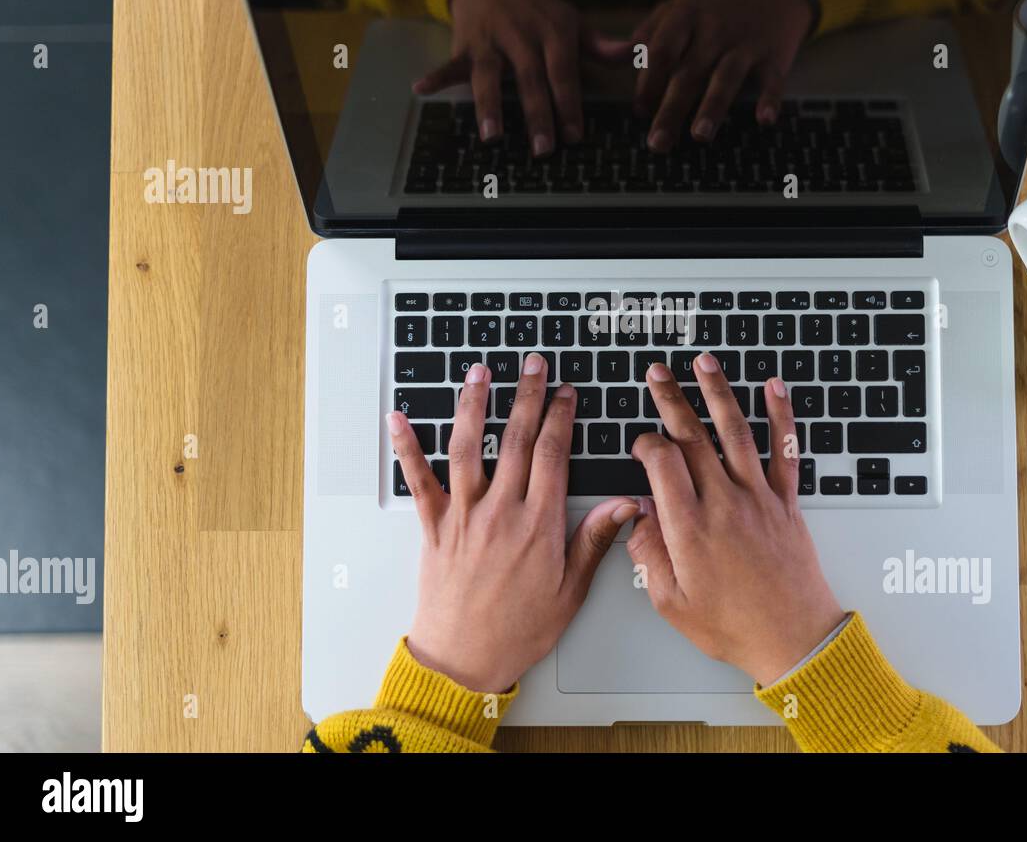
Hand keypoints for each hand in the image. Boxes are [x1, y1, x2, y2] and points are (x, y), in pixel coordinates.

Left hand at [386, 354, 638, 692]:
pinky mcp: (434, 528)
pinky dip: (407, 448)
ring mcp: (464, 516)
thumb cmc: (518, 632)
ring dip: (474, 405)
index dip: (562, 417)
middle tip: (534, 365)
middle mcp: (501, 512)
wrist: (462, 661)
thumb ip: (594, 541)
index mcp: (539, 525)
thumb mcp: (571, 591)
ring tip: (480, 372)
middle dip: (528, 396)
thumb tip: (626, 504)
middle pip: (517, 439)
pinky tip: (400, 419)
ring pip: (469, 447)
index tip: (567, 393)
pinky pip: (418, 481)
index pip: (554, 454)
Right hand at [413, 0, 615, 154]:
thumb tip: (635, 56)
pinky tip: (421, 89)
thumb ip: (601, 46)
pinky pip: (450, 62)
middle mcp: (522, 35)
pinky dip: (436, 75)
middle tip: (543, 149)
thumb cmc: (539, 10)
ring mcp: (491, 40)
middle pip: (530, 79)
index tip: (574, 136)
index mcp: (553, 32)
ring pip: (489, 75)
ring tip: (492, 135)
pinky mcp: (465, 43)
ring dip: (489, 105)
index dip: (568, 104)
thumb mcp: (572, 22)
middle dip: (536, 114)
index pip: (563, 73)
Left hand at [620, 0, 815, 150]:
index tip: (639, 110)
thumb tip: (617, 56)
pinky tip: (765, 120)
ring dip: (712, 108)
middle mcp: (715, 28)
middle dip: (671, 110)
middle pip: (688, 73)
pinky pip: (772, 81)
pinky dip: (770, 100)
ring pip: (726, 78)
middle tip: (658, 143)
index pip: (661, 51)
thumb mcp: (680, 8)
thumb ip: (649, 32)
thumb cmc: (715, 9)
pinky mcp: (774, 57)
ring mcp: (745, 43)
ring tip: (699, 136)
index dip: (648, 82)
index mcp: (686, 15)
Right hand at [628, 354, 843, 684]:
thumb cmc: (732, 626)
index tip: (639, 442)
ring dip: (717, 392)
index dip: (646, 443)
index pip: (661, 462)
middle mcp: (724, 503)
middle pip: (692, 437)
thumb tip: (639, 515)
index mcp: (689, 528)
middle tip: (657, 373)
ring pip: (734, 432)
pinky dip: (780, 415)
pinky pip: (784, 450)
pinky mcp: (786, 502)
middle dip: (671, 399)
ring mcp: (758, 498)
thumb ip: (649, 553)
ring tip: (703, 362)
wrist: (793, 640)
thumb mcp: (671, 601)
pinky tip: (773, 387)